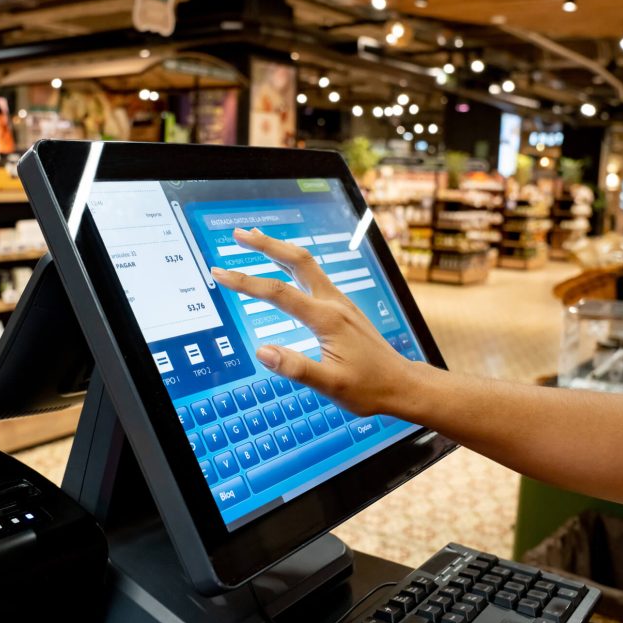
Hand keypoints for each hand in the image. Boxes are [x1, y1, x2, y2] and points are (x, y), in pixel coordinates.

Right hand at [210, 228, 417, 416]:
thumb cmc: (369, 387)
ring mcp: (340, 302)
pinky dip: (293, 262)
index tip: (220, 272)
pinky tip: (285, 265)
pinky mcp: (343, 308)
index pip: (278, 293)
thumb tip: (262, 352)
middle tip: (238, 234)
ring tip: (255, 239)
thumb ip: (296, 368)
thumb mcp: (331, 385)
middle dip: (266, 245)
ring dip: (280, 248)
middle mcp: (334, 303)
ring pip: (307, 264)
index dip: (246, 282)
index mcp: (327, 318)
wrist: (402, 384)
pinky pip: (314, 275)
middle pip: (297, 261)